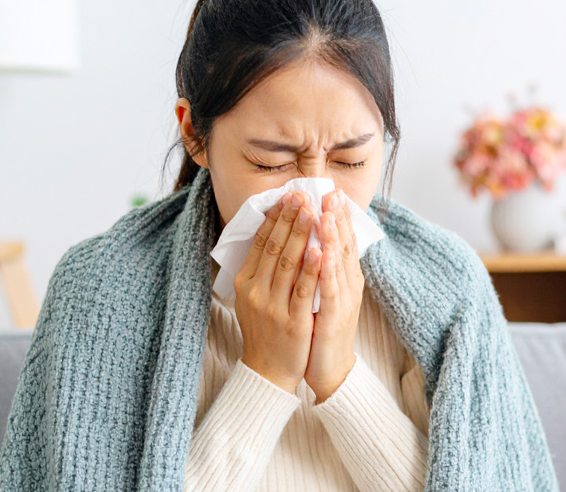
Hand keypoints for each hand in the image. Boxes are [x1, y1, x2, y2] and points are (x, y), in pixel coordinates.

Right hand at [234, 191, 322, 393]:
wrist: (268, 371)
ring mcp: (274, 306)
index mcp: (245, 282)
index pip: (261, 242)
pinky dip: (312, 267)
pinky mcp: (293, 321)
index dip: (274, 217)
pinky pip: (304, 289)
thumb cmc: (265, 330)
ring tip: (312, 210)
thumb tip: (269, 233)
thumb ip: (260, 268)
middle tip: (302, 194)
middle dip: (290, 218)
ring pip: (289, 263)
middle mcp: (256, 291)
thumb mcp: (253, 297)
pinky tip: (320, 248)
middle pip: (275, 247)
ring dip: (301, 234)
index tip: (287, 196)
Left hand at [304, 189, 364, 402]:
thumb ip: (321, 269)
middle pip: (344, 244)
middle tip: (331, 191)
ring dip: (333, 235)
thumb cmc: (322, 331)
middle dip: (337, 216)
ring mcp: (344, 300)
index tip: (331, 191)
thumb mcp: (323, 294)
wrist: (331, 369)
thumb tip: (313, 242)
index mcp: (344, 277)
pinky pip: (330, 289)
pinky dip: (326, 269)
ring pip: (339, 262)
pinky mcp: (335, 317)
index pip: (342, 239)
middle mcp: (348, 284)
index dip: (338, 215)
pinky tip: (322, 252)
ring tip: (327, 211)